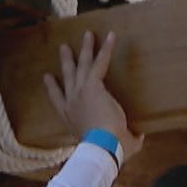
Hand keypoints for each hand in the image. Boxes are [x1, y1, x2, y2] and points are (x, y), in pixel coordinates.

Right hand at [43, 32, 142, 159]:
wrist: (102, 146)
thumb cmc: (108, 151)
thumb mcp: (115, 146)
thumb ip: (128, 139)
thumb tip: (138, 138)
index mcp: (70, 118)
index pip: (57, 100)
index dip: (52, 87)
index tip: (47, 77)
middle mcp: (71, 103)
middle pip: (68, 76)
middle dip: (66, 61)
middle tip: (63, 48)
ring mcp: (80, 92)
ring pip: (82, 65)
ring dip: (85, 48)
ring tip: (87, 35)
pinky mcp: (93, 85)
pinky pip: (99, 62)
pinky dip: (105, 48)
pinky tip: (109, 36)